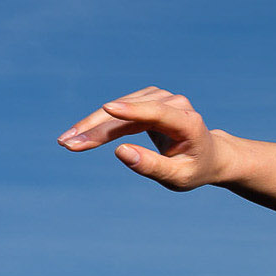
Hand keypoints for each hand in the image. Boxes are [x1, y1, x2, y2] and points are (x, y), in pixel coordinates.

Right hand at [57, 86, 232, 190]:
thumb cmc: (195, 169)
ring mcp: (161, 98)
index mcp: (189, 123)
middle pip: (130, 112)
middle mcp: (175, 104)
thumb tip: (121, 152)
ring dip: (91, 126)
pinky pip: (119, 111)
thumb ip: (152, 166)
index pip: (158, 112)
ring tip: (67, 142)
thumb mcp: (178, 177)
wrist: (209, 155)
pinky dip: (99, 123)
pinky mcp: (148, 100)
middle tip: (67, 143)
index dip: (133, 110)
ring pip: (119, 110)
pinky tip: (81, 135)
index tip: (108, 108)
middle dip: (97, 128)